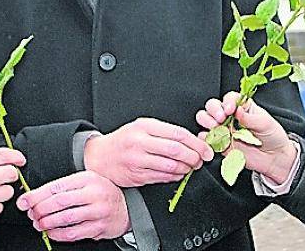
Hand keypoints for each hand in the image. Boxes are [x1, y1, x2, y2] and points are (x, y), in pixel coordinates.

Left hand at [16, 170, 129, 241]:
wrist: (124, 208)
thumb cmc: (100, 193)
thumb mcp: (85, 182)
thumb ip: (64, 187)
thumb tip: (35, 196)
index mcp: (86, 179)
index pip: (57, 186)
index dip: (37, 195)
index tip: (24, 201)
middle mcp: (93, 194)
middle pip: (60, 202)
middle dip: (40, 209)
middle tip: (31, 214)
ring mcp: (98, 211)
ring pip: (66, 218)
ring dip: (47, 223)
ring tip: (39, 224)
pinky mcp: (99, 227)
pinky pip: (74, 233)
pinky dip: (58, 234)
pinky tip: (51, 232)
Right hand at [83, 117, 212, 186]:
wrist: (99, 156)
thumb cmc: (124, 141)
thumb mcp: (141, 127)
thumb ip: (164, 132)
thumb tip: (193, 141)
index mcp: (144, 126)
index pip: (178, 134)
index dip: (196, 143)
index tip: (206, 149)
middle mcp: (140, 142)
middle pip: (177, 150)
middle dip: (194, 157)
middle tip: (201, 160)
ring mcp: (137, 160)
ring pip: (171, 166)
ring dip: (186, 168)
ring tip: (190, 167)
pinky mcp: (137, 175)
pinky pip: (163, 177)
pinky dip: (175, 176)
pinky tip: (178, 173)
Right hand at [196, 92, 296, 183]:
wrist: (274, 158)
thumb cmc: (272, 136)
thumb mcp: (265, 123)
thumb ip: (250, 117)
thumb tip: (237, 110)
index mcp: (242, 107)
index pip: (229, 98)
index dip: (227, 102)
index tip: (230, 109)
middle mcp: (230, 116)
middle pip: (212, 106)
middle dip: (213, 110)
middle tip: (221, 119)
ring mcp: (223, 129)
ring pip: (205, 119)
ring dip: (207, 121)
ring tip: (216, 127)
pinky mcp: (220, 144)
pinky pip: (206, 139)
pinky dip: (205, 138)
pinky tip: (212, 139)